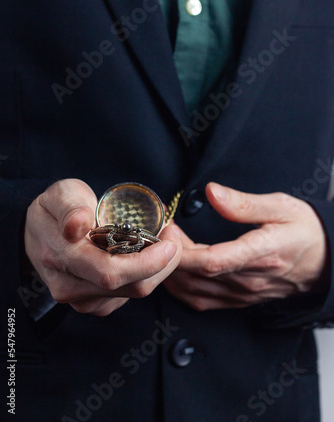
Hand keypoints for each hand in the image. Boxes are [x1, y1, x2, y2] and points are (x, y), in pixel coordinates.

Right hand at [24, 179, 180, 315]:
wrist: (37, 233)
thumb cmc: (53, 211)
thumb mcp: (60, 195)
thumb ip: (69, 206)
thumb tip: (78, 223)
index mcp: (62, 259)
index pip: (112, 273)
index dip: (149, 261)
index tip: (169, 240)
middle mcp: (72, 288)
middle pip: (133, 287)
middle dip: (164, 262)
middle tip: (172, 234)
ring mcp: (84, 300)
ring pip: (136, 292)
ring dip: (158, 267)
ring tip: (162, 239)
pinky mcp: (96, 303)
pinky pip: (131, 294)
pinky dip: (147, 273)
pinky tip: (146, 253)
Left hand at [164, 182, 327, 310]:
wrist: (325, 260)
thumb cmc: (304, 231)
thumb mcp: (280, 207)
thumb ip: (243, 203)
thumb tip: (212, 192)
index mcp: (260, 254)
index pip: (213, 262)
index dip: (183, 250)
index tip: (168, 230)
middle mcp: (248, 279)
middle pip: (196, 276)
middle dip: (169, 255)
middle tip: (162, 230)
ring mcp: (242, 293)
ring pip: (194, 291)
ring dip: (171, 271)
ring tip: (165, 246)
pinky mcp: (238, 299)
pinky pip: (201, 301)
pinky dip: (180, 288)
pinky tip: (173, 271)